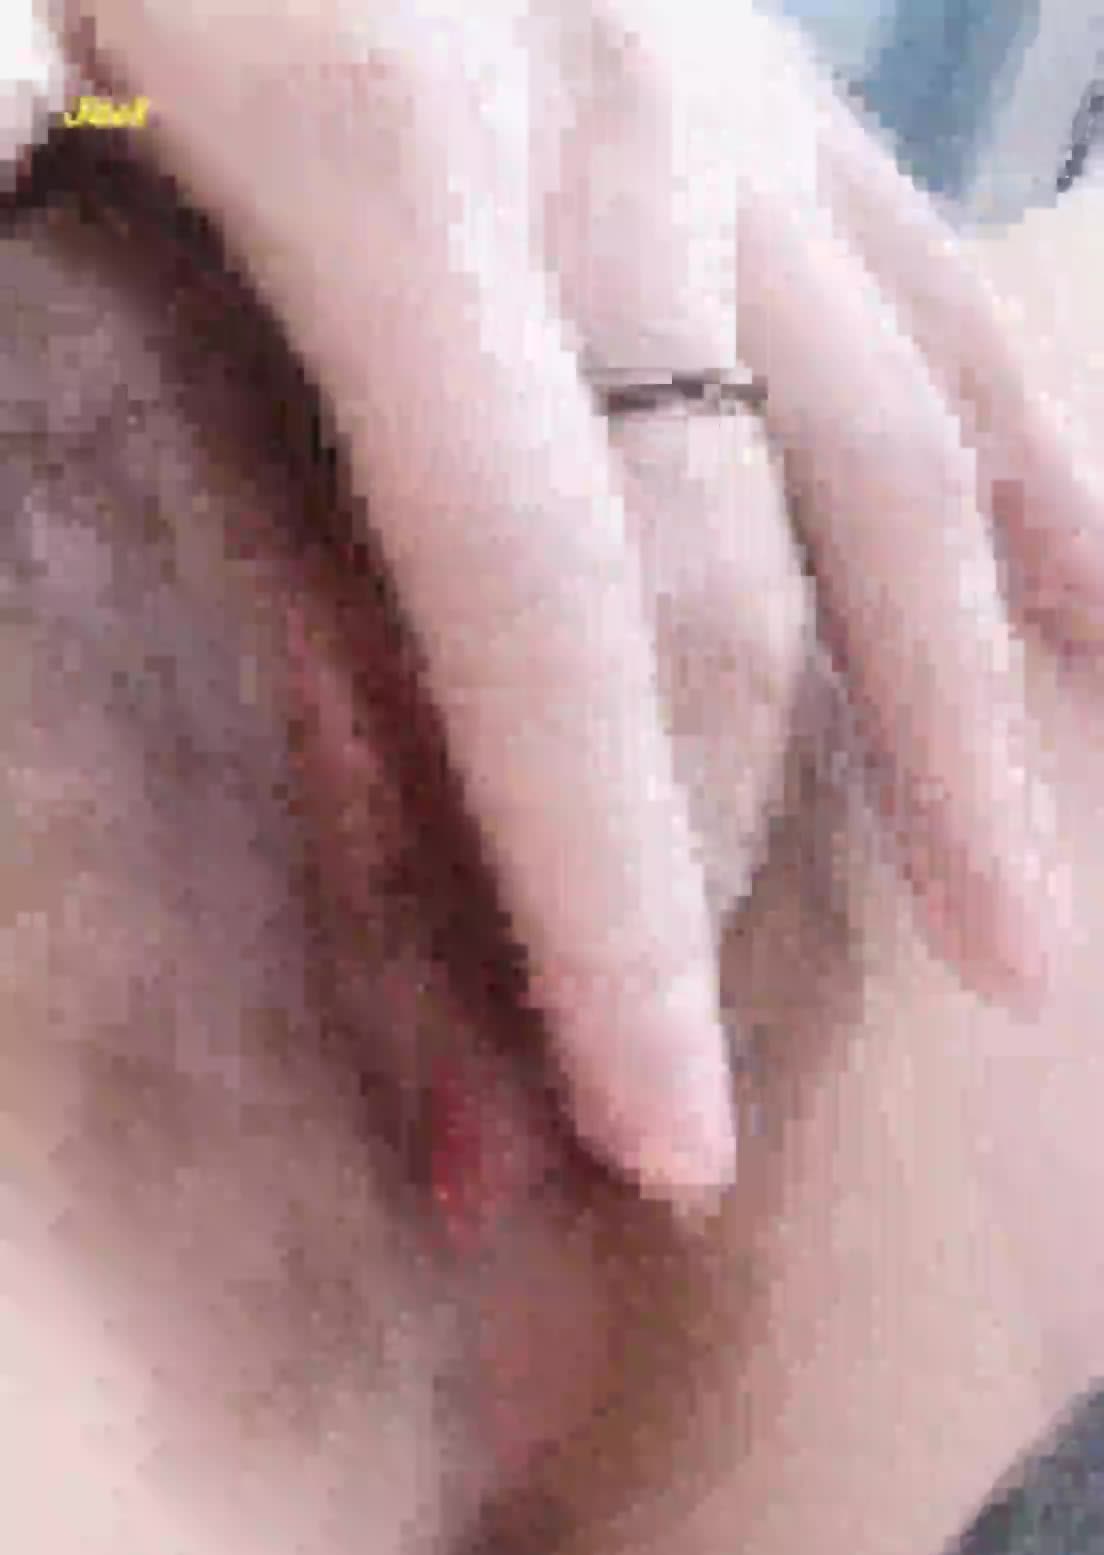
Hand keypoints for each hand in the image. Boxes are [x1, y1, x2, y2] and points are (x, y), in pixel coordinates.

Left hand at [60, 0, 1103, 1205]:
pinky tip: (1100, 617)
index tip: (650, 1138)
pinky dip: (1023, 476)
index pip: (539, 621)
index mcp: (390, 166)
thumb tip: (12, 254)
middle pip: (717, 599)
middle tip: (689, 1157)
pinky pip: (926, 293)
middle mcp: (613, 145)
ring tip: (1018, 952)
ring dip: (962, 736)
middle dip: (707, 896)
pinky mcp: (749, 71)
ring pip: (896, 464)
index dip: (606, 904)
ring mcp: (716, 96)